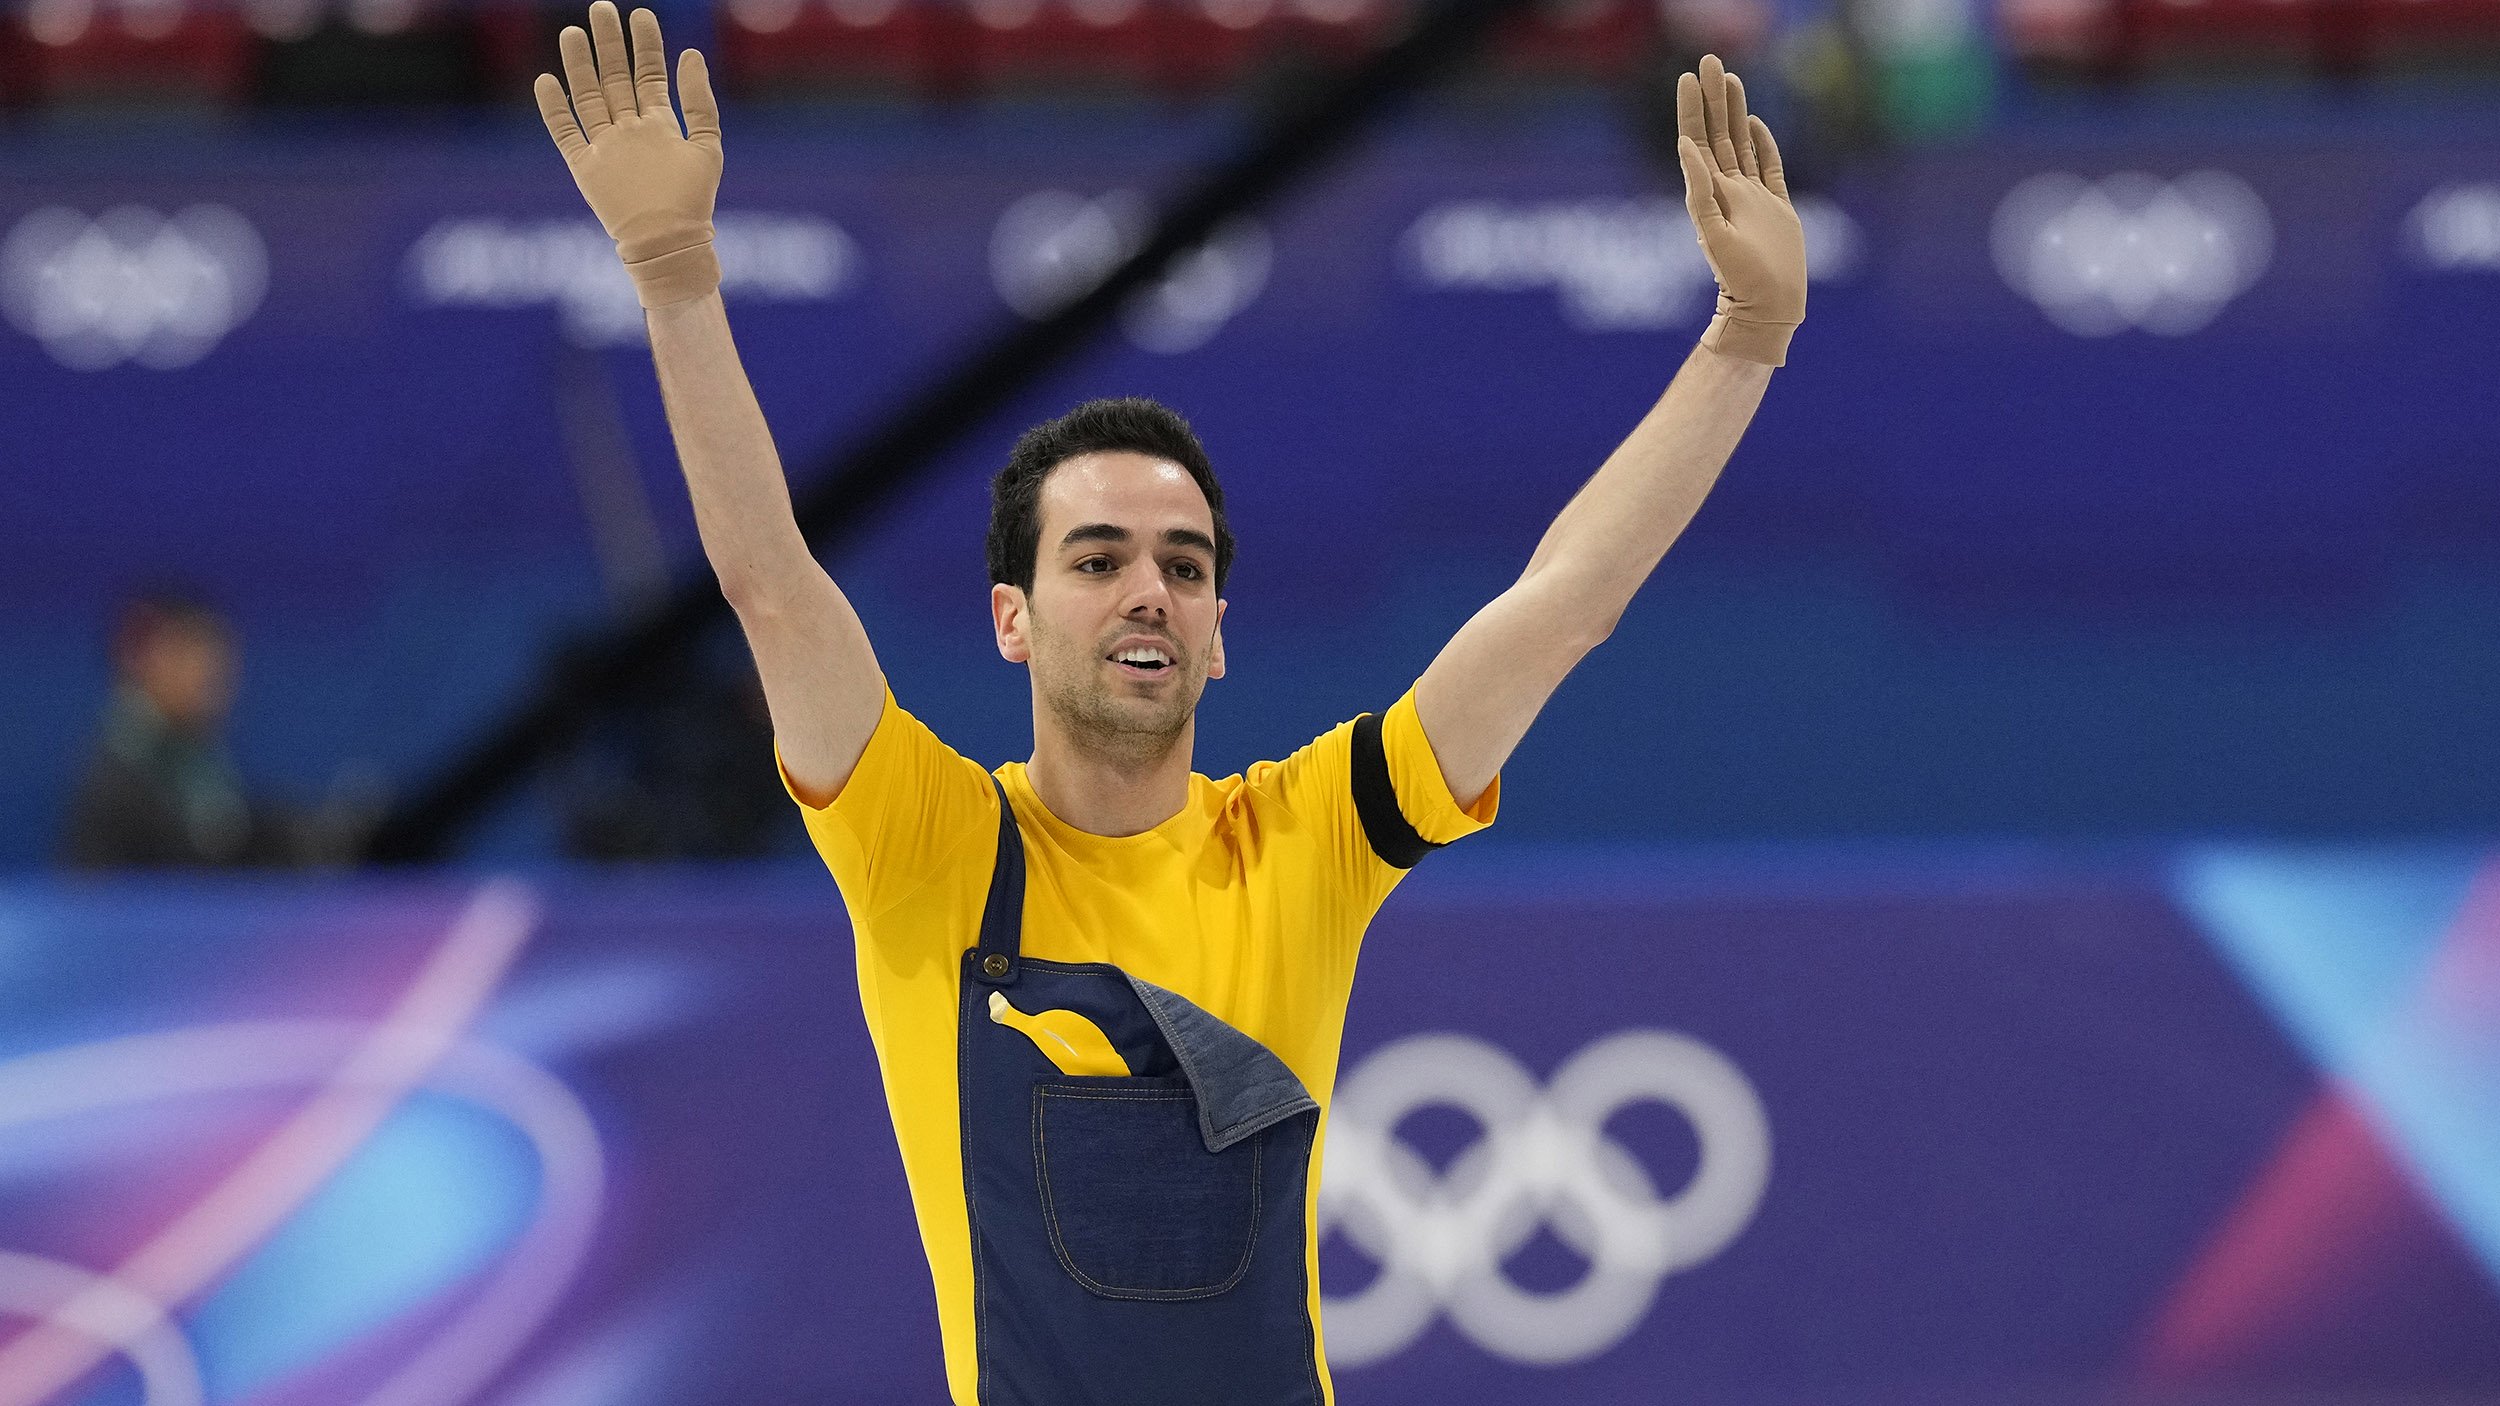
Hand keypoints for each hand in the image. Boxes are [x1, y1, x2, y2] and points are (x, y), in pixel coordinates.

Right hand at [535, 2, 723, 308]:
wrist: (669, 243)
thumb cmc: (693, 201)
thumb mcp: (707, 145)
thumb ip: (699, 101)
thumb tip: (692, 53)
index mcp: (659, 125)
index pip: (649, 74)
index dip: (646, 45)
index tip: (641, 14)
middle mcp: (630, 131)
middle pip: (615, 77)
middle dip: (609, 43)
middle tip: (601, 7)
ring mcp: (606, 147)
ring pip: (589, 97)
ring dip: (580, 65)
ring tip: (573, 32)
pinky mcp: (585, 168)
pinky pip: (565, 133)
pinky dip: (554, 109)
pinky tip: (546, 80)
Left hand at [1674, 55, 1806, 365]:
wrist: (1768, 309)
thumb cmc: (1739, 280)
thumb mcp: (1714, 234)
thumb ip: (1700, 190)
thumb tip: (1684, 147)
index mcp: (1712, 194)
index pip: (1697, 141)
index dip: (1692, 109)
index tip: (1688, 76)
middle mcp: (1730, 191)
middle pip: (1718, 134)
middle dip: (1713, 97)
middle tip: (1709, 59)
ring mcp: (1754, 198)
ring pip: (1741, 144)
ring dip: (1734, 111)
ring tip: (1729, 78)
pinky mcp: (1777, 208)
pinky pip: (1768, 166)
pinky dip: (1761, 142)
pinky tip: (1755, 122)